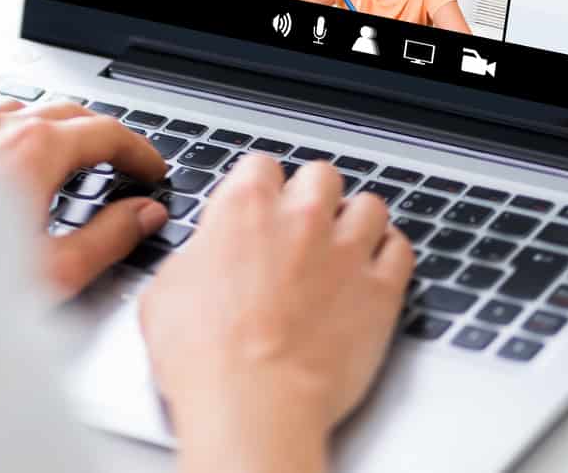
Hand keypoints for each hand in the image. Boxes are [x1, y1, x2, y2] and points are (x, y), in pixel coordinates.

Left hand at [0, 100, 167, 299]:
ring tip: (74, 164)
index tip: (153, 170)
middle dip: (104, 137)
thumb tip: (144, 215)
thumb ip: (109, 238)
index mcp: (33, 151)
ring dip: (59, 131)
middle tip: (125, 166)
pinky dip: (16, 136)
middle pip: (69, 113)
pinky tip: (14, 169)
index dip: (140, 152)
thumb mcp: (53, 272)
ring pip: (24, 113)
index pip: (107, 133)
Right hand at [141, 157, 411, 471]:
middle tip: (301, 225)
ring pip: (370, 205)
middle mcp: (301, 217)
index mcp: (245, 208)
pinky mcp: (381, 290)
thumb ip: (197, 257)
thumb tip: (203, 258)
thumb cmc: (205, 357)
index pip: (261, 164)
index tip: (258, 205)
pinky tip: (377, 266)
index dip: (259, 187)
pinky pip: (401, 250)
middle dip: (312, 196)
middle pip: (321, 176)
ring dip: (356, 220)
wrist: (253, 404)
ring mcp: (347, 251)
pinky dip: (390, 253)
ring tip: (345, 243)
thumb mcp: (166, 292)